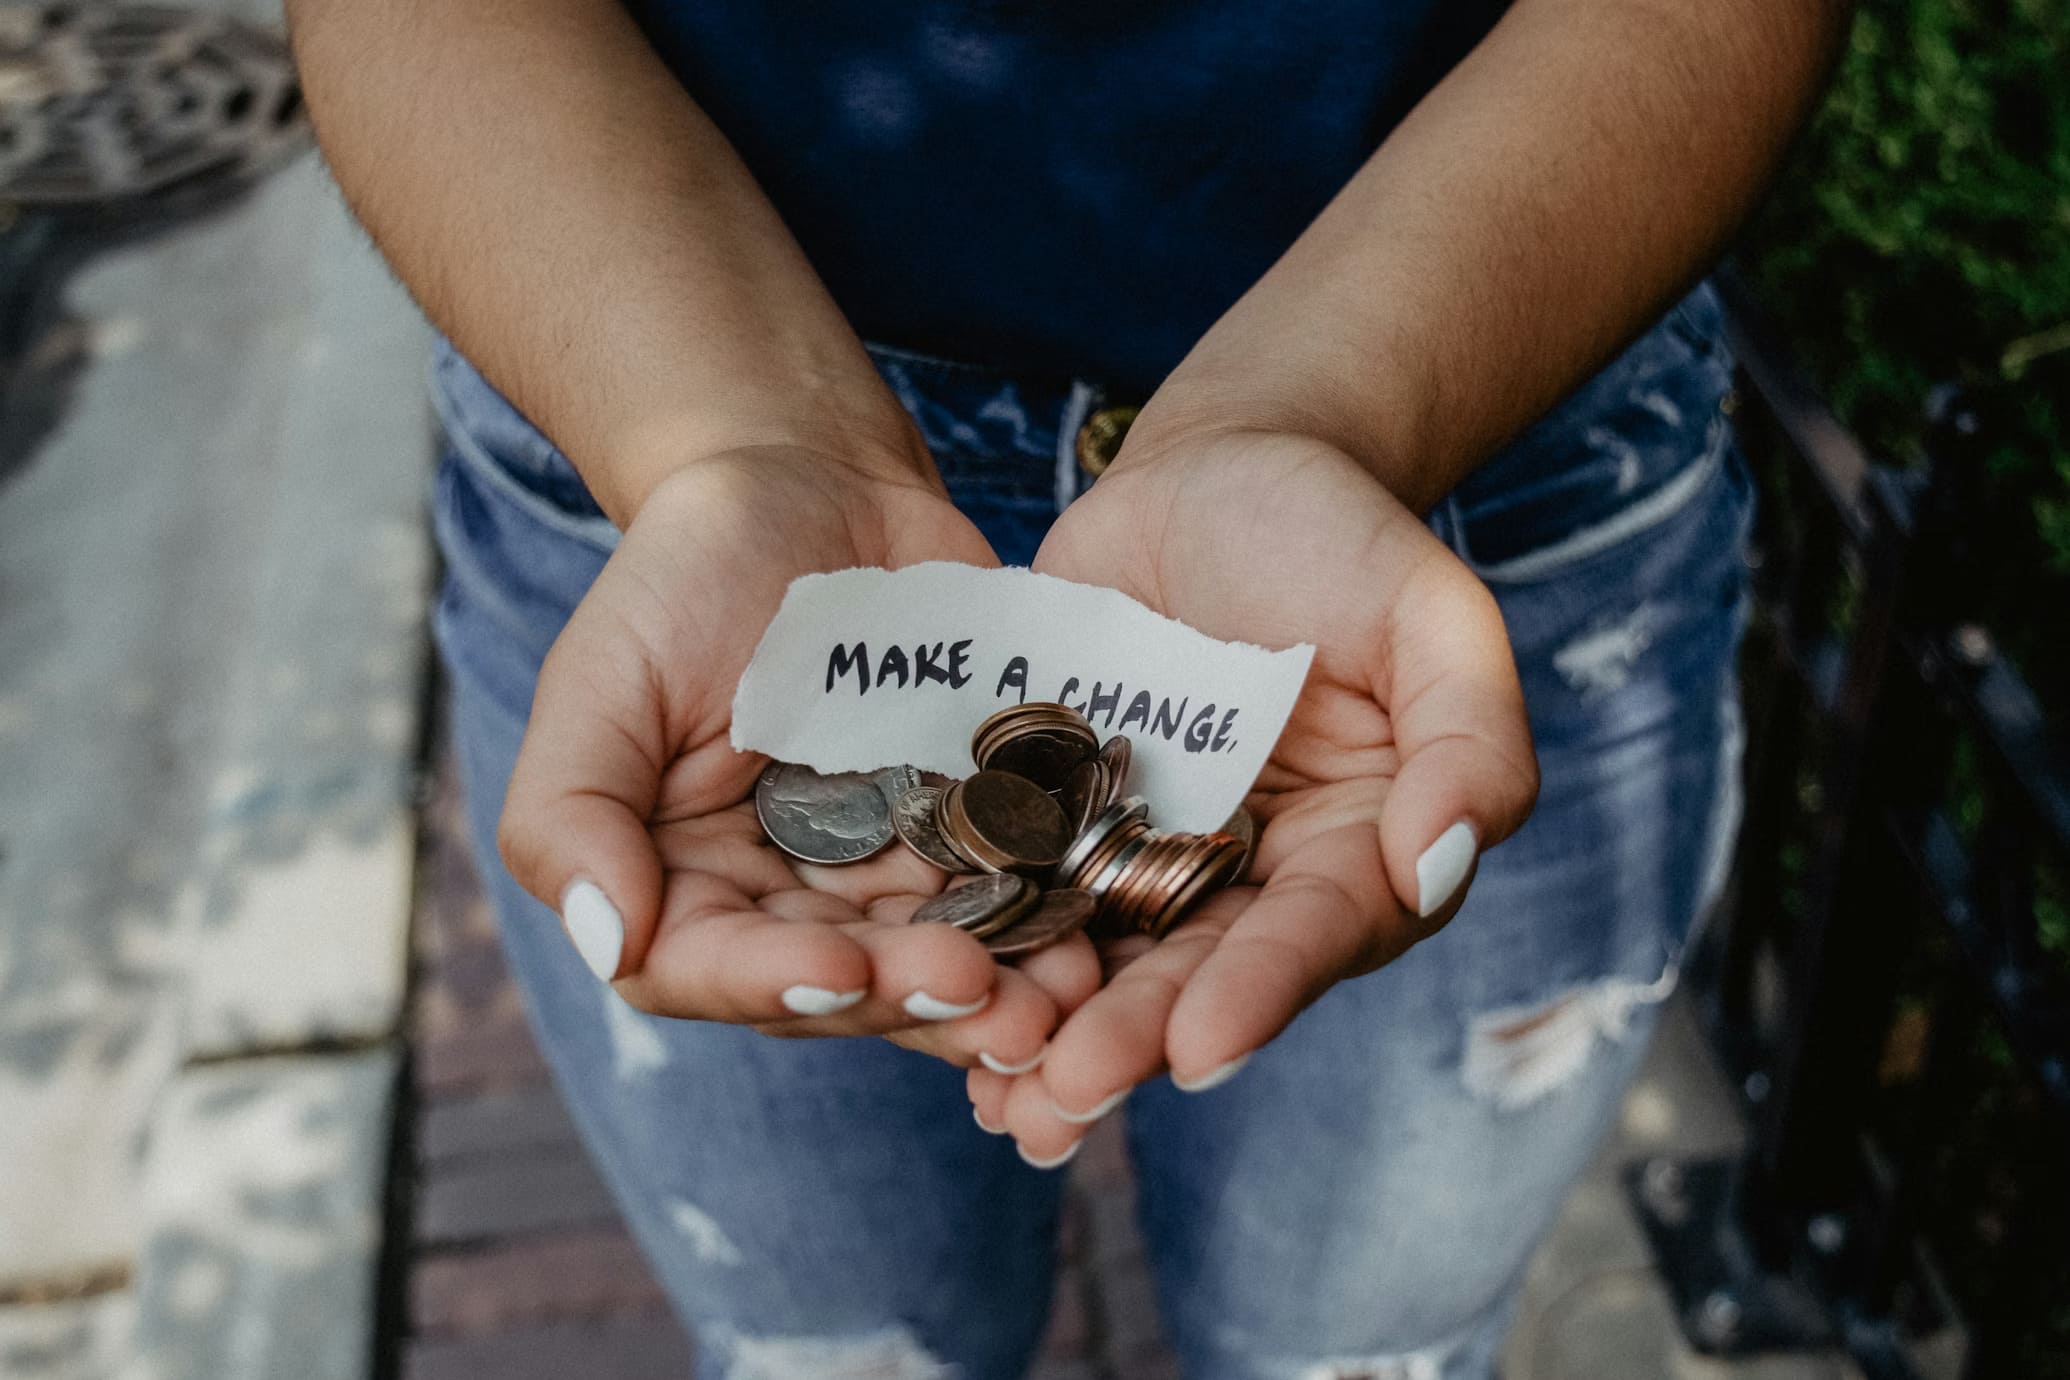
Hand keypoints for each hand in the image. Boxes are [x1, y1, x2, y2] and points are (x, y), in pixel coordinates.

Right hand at [497, 447, 1096, 1067]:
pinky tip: (1097, 939)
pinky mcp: (972, 831)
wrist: (813, 483)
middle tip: (987, 996)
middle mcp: (784, 901)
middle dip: (912, 998)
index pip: (709, 969)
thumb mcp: (602, 677)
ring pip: (937, 961)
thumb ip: (570, 812)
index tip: (845, 971)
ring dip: (1000, 993)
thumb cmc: (686, 574)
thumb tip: (607, 941)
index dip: (775, 984)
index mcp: (681, 883)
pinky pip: (1012, 894)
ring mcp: (885, 873)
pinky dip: (1051, 923)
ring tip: (1061, 997)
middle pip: (842, 985)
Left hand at [970, 429, 1538, 1160]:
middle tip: (1066, 1094)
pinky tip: (930, 1002)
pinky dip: (983, 947)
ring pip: (1102, 958)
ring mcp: (1147, 852)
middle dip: (1133, 1039)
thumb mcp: (1431, 613)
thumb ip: (1468, 738)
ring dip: (1051, 1030)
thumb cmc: (1340, 534)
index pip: (1315, 933)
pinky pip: (1020, 890)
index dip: (1261, 991)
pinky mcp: (1058, 817)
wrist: (1217, 469)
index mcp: (1356, 850)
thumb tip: (1439, 865)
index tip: (1200, 1047)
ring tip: (998, 1097)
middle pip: (1197, 972)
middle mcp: (1252, 877)